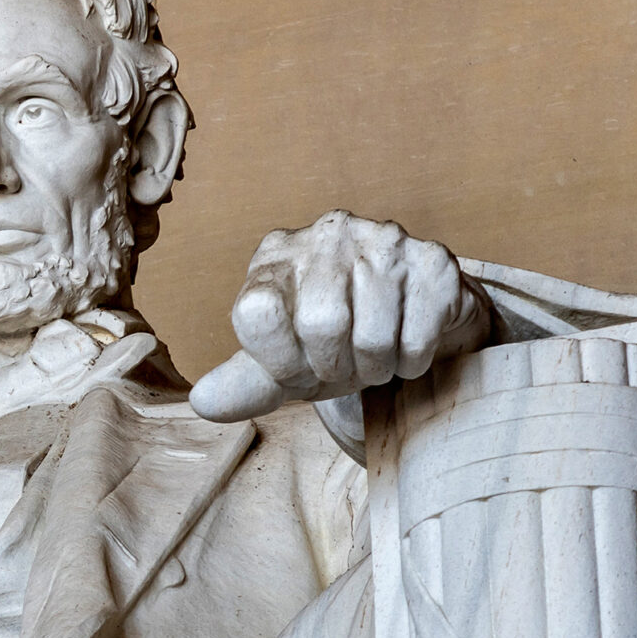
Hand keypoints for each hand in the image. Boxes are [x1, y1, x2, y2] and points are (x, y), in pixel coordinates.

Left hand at [189, 211, 489, 422]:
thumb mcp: (284, 362)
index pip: (256, 313)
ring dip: (374, 369)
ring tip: (374, 358)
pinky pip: (416, 340)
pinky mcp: (433, 262)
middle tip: (343, 367)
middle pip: (320, 324)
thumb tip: (204, 403)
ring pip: (372, 337)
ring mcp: (384, 240)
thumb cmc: (335, 341)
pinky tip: (404, 346)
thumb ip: (244, 383)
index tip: (296, 367)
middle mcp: (327, 234)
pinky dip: (409, 364)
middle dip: (333, 367)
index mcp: (276, 255)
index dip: (279, 360)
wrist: (409, 319)